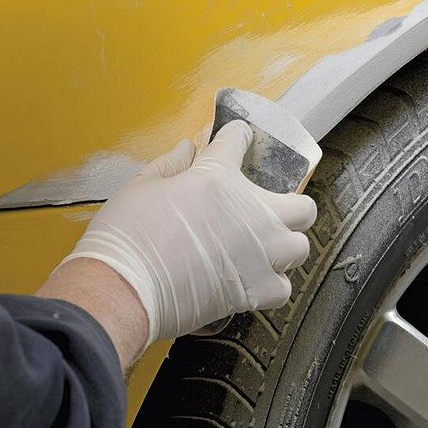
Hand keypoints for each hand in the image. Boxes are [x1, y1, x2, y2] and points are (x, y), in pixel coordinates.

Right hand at [60, 121, 316, 344]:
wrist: (124, 289)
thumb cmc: (127, 238)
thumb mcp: (142, 186)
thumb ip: (171, 164)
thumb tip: (187, 149)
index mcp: (218, 177)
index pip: (238, 141)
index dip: (237, 137)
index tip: (236, 139)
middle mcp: (251, 213)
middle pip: (302, 205)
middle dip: (290, 204)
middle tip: (269, 208)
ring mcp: (260, 253)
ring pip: (301, 247)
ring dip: (286, 246)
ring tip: (266, 248)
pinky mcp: (256, 291)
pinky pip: (284, 288)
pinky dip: (273, 285)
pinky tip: (255, 280)